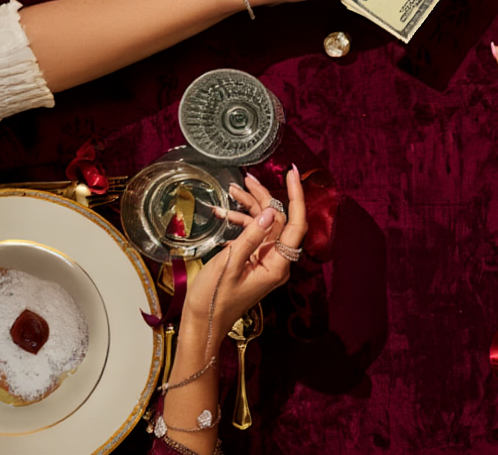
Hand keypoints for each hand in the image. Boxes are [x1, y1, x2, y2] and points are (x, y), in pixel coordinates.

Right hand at [182, 167, 306, 334]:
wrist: (201, 323)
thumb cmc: (214, 299)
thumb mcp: (230, 264)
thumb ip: (251, 237)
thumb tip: (270, 211)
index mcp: (277, 264)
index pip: (295, 224)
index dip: (296, 196)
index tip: (291, 173)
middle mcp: (276, 261)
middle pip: (278, 220)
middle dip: (263, 197)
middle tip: (245, 179)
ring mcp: (264, 261)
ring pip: (264, 225)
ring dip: (248, 207)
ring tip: (230, 190)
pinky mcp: (252, 262)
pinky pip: (252, 236)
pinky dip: (239, 222)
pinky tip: (223, 214)